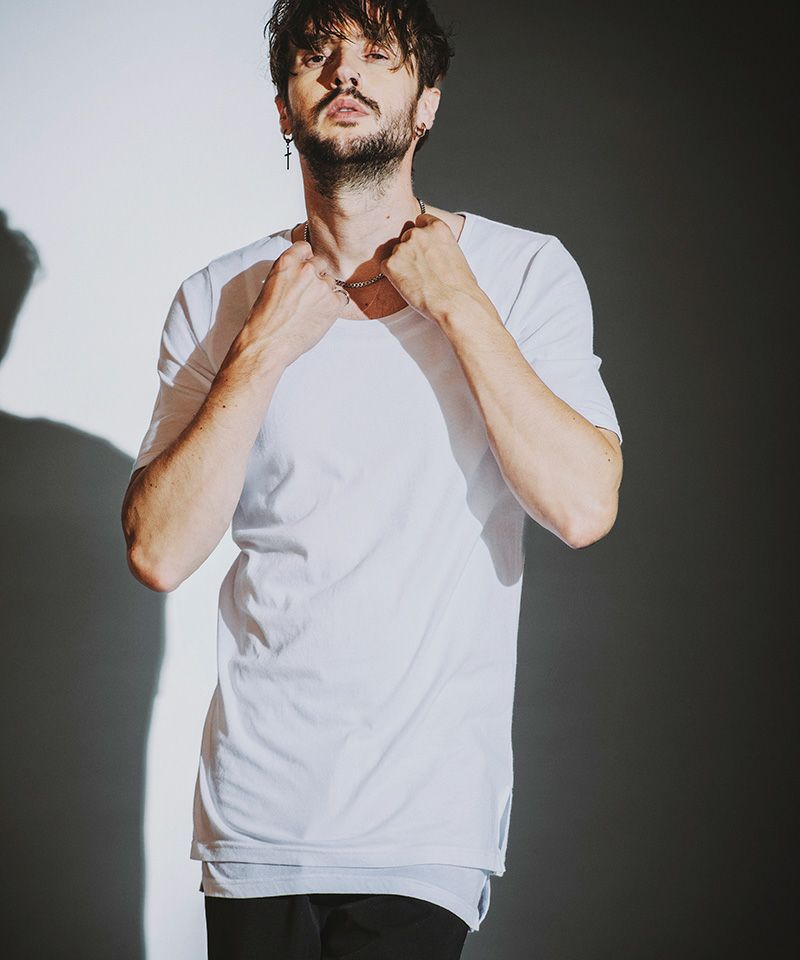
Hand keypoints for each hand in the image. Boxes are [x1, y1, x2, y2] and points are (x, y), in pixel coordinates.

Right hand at [245, 240, 349, 365]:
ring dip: (325, 293)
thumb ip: (289, 274)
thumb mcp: (272, 285)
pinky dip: (334, 306)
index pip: (306, 248)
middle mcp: (307, 270)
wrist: (268, 342)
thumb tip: (301, 274)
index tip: (305, 268)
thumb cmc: (265, 319)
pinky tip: (320, 316)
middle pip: (321, 264)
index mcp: (287, 262)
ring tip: (311, 310)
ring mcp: (322, 286)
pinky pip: (342, 298)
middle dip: (316, 277)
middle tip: (308, 295)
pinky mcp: (334, 303)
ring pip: (331, 283)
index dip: (307, 259)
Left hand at [379, 213, 481, 323]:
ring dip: (402, 264)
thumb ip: (439, 244)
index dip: (421, 236)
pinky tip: (408, 286)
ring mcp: (402, 248)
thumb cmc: (460, 285)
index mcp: (437, 227)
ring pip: (396, 253)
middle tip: (421, 270)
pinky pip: (385, 267)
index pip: (420, 221)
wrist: (454, 303)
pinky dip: (393, 276)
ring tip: (417, 281)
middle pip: (406, 237)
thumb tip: (431, 250)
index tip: (423, 248)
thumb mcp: (455, 253)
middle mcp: (418, 233)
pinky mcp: (390, 264)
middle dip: (410, 251)